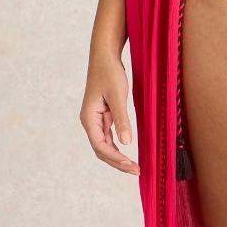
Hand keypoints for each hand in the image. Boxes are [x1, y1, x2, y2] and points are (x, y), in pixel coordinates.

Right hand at [80, 52, 139, 172]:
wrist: (105, 56)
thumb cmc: (109, 73)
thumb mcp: (118, 96)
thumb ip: (122, 119)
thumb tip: (126, 143)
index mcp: (89, 118)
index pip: (100, 146)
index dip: (115, 158)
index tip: (131, 165)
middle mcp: (90, 122)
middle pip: (101, 150)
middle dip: (117, 162)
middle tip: (137, 170)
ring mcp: (96, 120)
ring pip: (105, 145)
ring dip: (118, 157)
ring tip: (135, 166)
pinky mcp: (103, 116)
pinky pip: (109, 136)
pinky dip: (118, 147)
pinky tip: (129, 153)